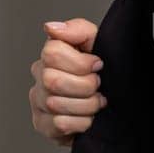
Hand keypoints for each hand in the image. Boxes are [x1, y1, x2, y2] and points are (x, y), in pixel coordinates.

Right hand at [29, 18, 104, 146]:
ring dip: (86, 106)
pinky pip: (58, 124)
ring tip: (96, 104)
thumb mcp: (99, 45)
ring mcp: (38, 101)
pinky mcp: (42, 124)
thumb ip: (78, 30)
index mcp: (51, 54)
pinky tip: (88, 118)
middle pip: (53, 80)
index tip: (97, 66)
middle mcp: (40, 76)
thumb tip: (51, 27)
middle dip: (85, 86)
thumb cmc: (103, 73)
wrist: (115, 105)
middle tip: (98, 88)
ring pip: (55, 104)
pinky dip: (81, 123)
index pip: (51, 53)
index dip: (80, 62)